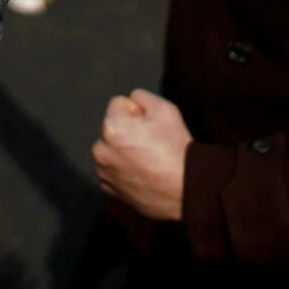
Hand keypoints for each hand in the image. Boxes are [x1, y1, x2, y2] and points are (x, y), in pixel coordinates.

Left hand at [93, 90, 190, 222]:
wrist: (187, 191)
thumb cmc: (177, 151)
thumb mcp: (165, 109)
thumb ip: (142, 97)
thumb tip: (132, 102)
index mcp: (111, 128)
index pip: (119, 104)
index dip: (138, 112)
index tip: (151, 126)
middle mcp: (101, 150)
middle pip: (113, 128)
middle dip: (128, 132)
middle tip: (152, 144)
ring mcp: (104, 172)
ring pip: (112, 150)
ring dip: (124, 151)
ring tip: (149, 161)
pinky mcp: (109, 189)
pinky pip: (113, 170)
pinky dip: (124, 170)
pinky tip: (143, 174)